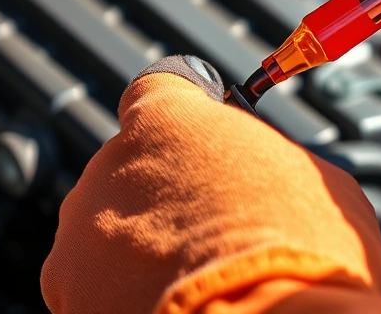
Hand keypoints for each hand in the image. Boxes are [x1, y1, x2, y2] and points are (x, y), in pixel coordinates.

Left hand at [41, 56, 380, 313]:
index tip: (195, 134)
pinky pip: (94, 284)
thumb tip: (267, 171)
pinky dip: (123, 294)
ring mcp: (80, 236)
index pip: (155, 89)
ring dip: (141, 246)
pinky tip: (172, 305)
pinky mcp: (68, 295)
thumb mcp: (311, 180)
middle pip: (131, 168)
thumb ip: (269, 158)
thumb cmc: (299, 254)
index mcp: (168, 121)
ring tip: (194, 277)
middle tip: (212, 227)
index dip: (180, 115)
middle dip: (164, 195)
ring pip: (108, 229)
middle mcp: (109, 168)